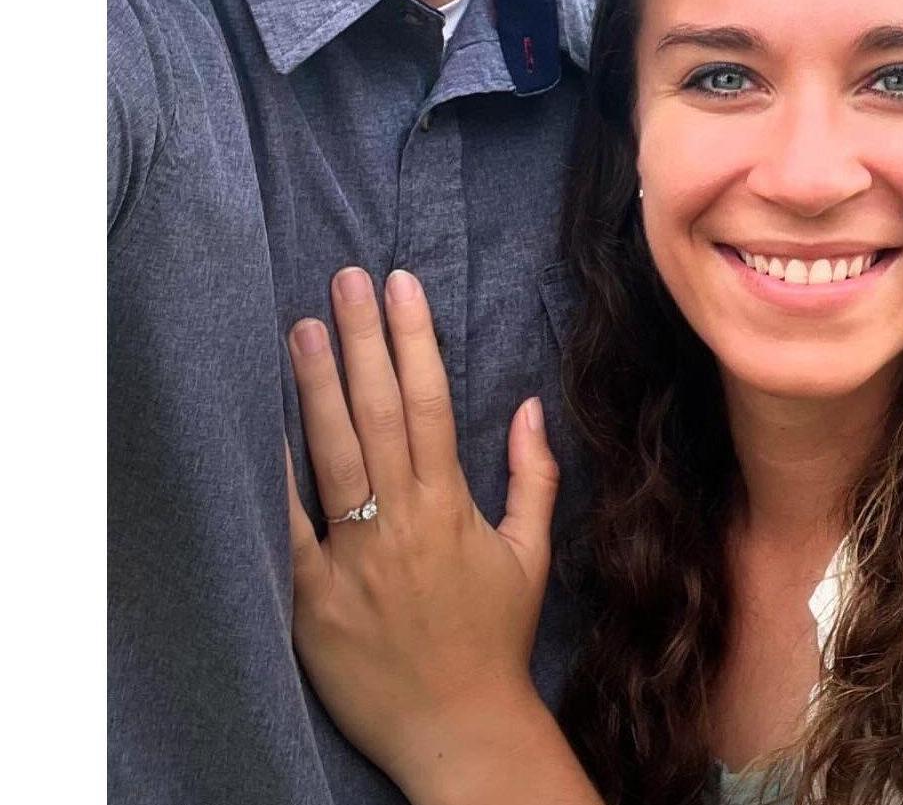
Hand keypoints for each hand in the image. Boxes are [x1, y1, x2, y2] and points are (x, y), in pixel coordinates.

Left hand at [285, 266, 558, 794]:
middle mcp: (402, 521)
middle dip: (361, 339)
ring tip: (301, 327)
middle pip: (377, 412)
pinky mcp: (312, 597)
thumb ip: (533, 475)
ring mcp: (354, 558)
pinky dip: (275, 473)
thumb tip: (529, 405)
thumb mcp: (532, 553)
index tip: (401, 286)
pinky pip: (288, 525)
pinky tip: (263, 424)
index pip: (430, 401)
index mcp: (452, 505)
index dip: (414, 339)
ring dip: (316, 384)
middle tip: (343, 281)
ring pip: (332, 454)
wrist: (458, 728)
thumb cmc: (496, 639)